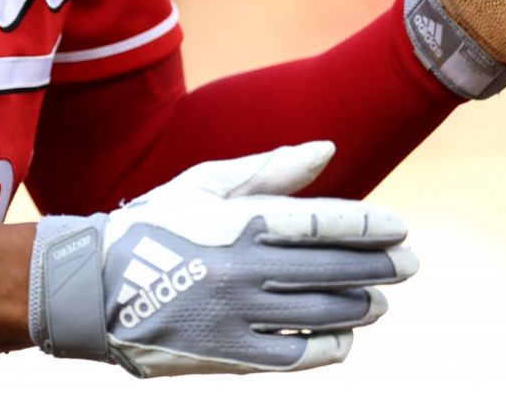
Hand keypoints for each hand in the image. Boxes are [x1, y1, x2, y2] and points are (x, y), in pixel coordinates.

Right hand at [28, 142, 416, 376]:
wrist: (94, 289)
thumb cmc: (157, 225)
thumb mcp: (207, 183)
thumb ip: (271, 169)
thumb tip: (328, 149)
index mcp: (241, 221)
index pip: (324, 222)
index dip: (369, 227)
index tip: (400, 228)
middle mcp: (245, 268)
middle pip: (332, 268)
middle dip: (380, 266)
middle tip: (411, 264)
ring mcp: (239, 315)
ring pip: (320, 312)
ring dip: (361, 306)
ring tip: (381, 300)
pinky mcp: (230, 355)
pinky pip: (295, 356)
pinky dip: (329, 347)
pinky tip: (346, 338)